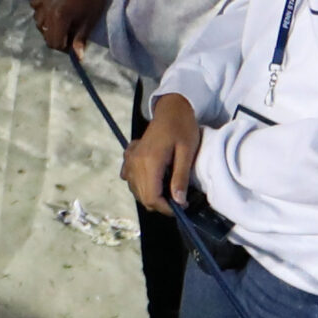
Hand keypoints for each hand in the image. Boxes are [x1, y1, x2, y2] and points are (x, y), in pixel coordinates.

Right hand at [31, 0, 108, 52]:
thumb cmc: (92, 2)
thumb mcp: (89, 23)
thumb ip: (80, 39)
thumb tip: (78, 57)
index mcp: (60, 18)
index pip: (55, 42)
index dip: (65, 48)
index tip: (74, 45)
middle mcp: (48, 12)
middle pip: (46, 36)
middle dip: (57, 40)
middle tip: (69, 36)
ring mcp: (45, 4)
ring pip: (39, 24)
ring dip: (48, 28)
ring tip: (61, 26)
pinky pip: (34, 6)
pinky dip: (40, 12)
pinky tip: (49, 14)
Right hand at [122, 92, 200, 211]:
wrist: (171, 110)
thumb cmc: (183, 127)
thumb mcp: (187, 152)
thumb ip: (181, 177)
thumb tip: (179, 202)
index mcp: (150, 161)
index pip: (152, 197)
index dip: (166, 208)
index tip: (181, 207)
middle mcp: (135, 162)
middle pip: (143, 197)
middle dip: (160, 204)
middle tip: (178, 199)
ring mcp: (130, 159)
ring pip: (136, 190)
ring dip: (151, 195)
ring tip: (168, 188)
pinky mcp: (129, 156)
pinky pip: (130, 179)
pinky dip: (141, 184)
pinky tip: (153, 177)